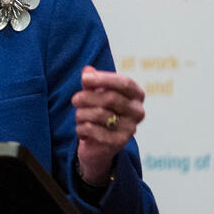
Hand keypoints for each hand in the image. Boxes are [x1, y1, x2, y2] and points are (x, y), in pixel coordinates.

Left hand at [71, 66, 145, 185]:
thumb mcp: (95, 93)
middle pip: (110, 98)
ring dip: (81, 113)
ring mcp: (130, 128)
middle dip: (87, 97)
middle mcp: (138, 111)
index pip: (124, 83)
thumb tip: (87, 70)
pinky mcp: (119, 142)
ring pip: (99, 114)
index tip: (85, 78)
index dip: (104, 78)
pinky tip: (81, 129)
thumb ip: (91, 82)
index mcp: (137, 95)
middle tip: (74, 99)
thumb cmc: (99, 110)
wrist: (99, 143)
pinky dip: (81, 128)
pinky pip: (93, 130)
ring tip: (78, 115)